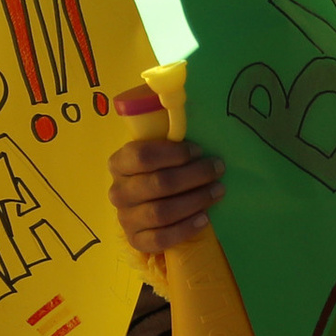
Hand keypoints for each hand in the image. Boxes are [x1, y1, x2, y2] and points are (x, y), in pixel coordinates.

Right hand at [108, 85, 224, 254]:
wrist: (149, 212)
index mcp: (119, 163)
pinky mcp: (137, 240)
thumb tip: (187, 94)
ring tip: (218, 192)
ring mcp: (125, 218)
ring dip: (195, 200)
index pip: (141, 156)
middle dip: (194, 176)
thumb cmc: (161, 171)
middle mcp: (118, 191)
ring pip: (161, 212)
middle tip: (218, 170)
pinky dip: (185, 229)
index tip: (198, 149)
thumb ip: (168, 134)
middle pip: (157, 184)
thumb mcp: (160, 151)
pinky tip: (204, 219)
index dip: (172, 153)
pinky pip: (160, 239)